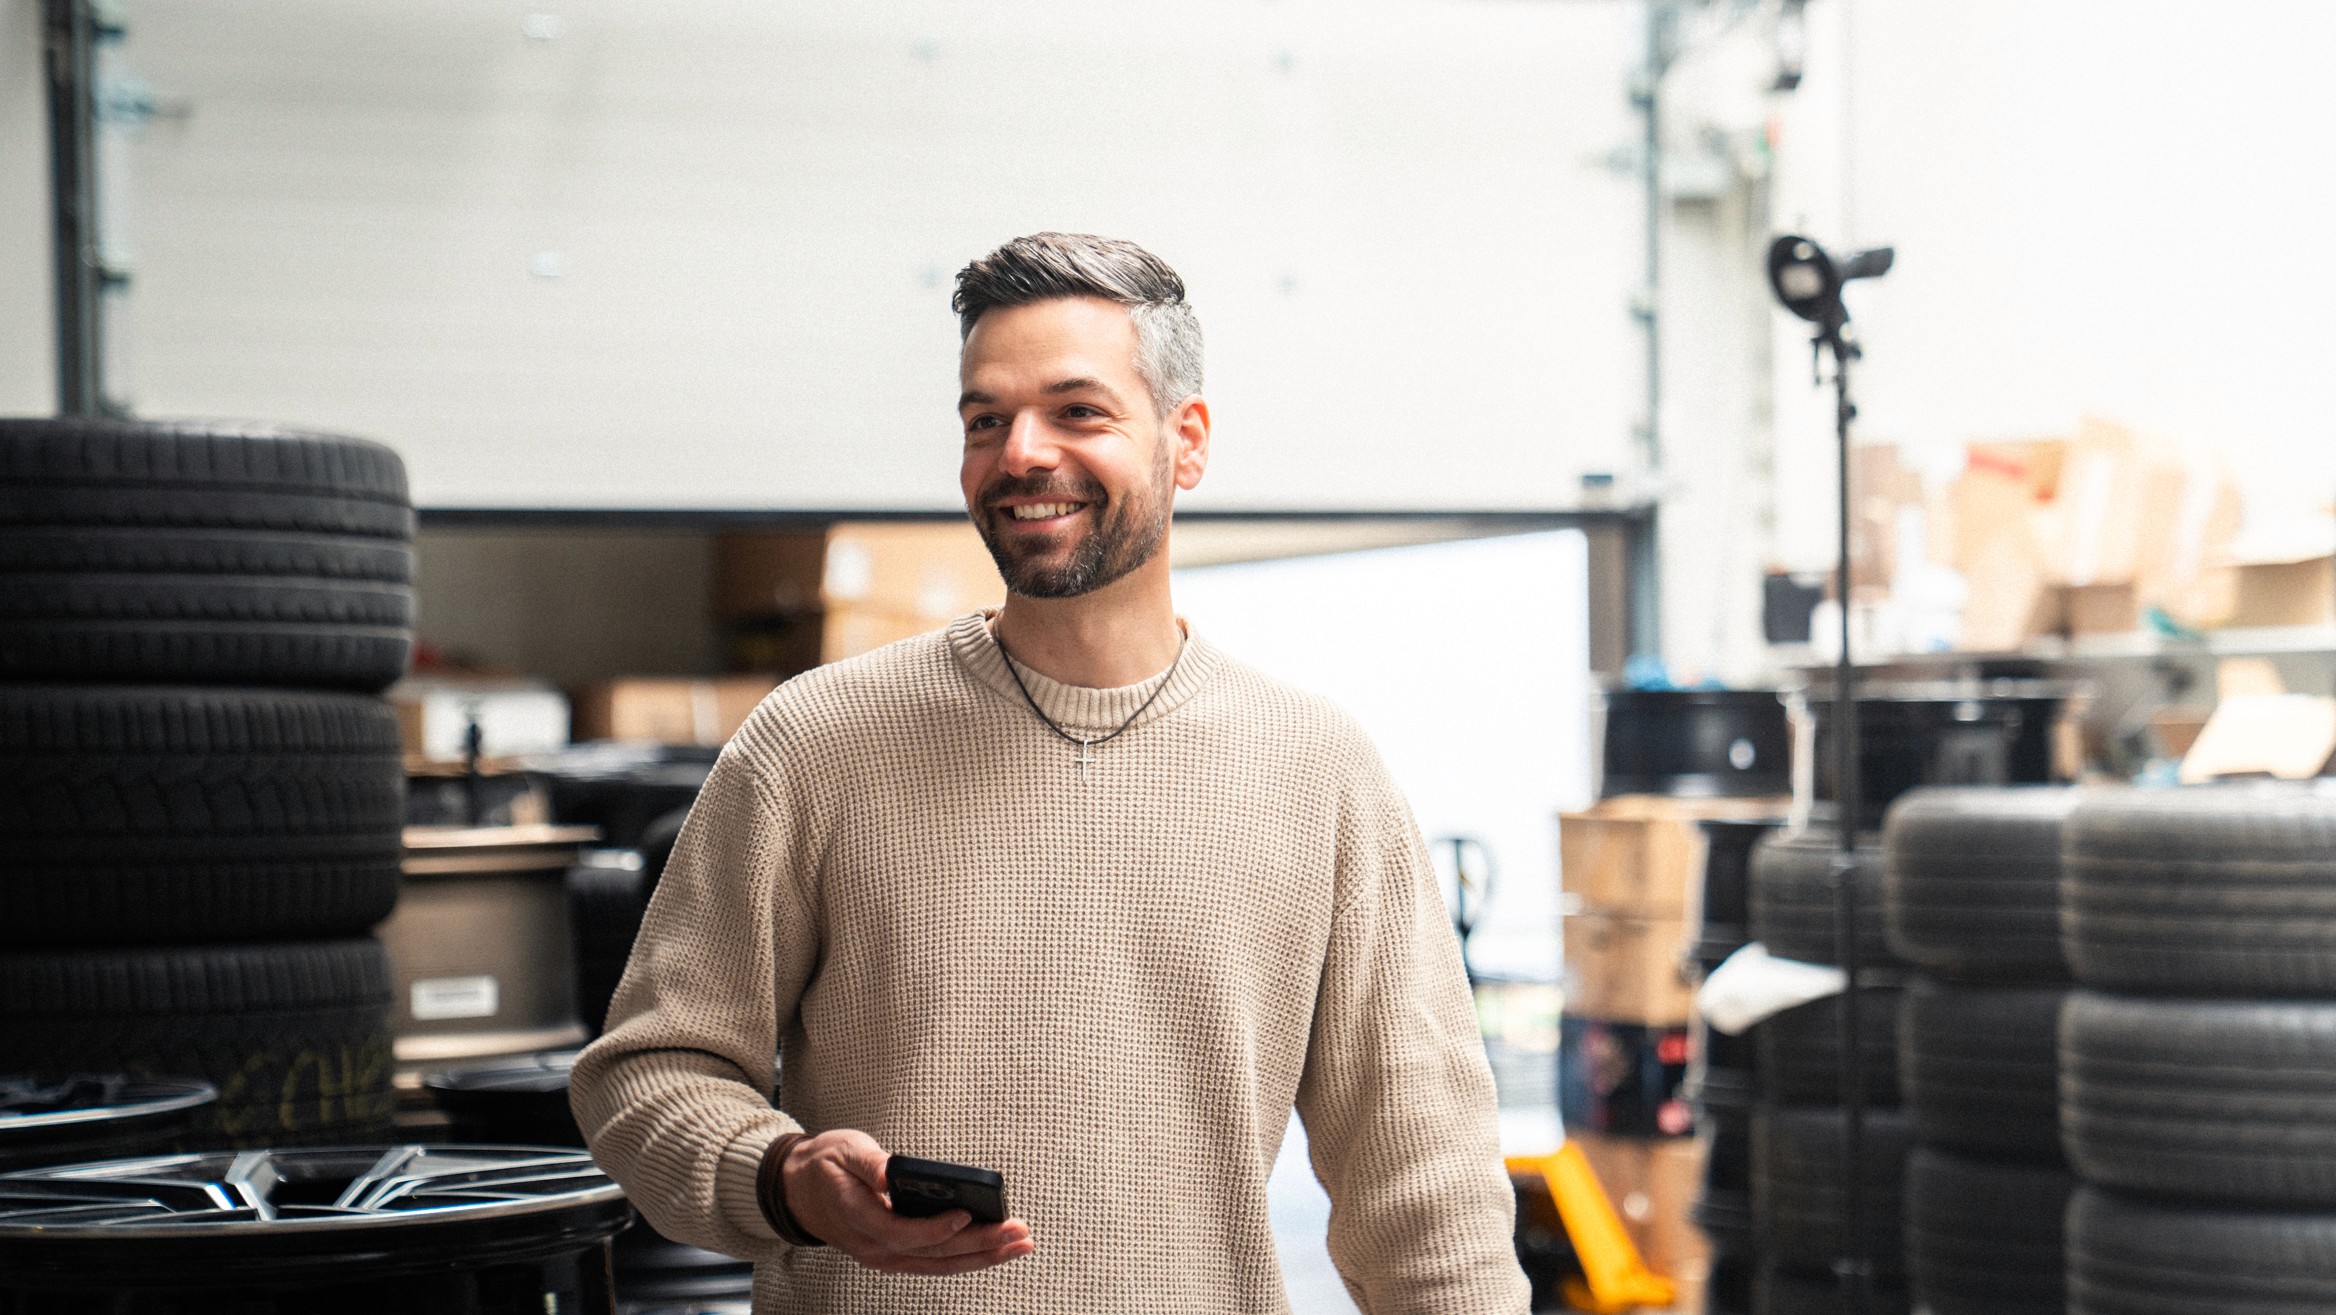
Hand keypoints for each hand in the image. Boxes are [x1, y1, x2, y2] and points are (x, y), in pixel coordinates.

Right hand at [781, 1129, 1034, 1274]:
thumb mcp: (841, 1150)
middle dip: (981, 1245)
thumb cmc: (823, 1165)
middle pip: (934, 1255)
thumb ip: (869, 1163)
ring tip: (1019, 1245)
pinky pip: (934, 1262)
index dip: (938, 1228)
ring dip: (982, 1257)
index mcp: (859, 1220)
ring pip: (939, 1265)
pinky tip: (993, 1249)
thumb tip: (891, 1174)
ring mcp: (883, 1256)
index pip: (904, 1233)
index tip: (969, 1214)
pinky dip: (966, 1257)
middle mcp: (873, 1248)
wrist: (797, 1190)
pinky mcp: (893, 1254)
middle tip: (1019, 1233)